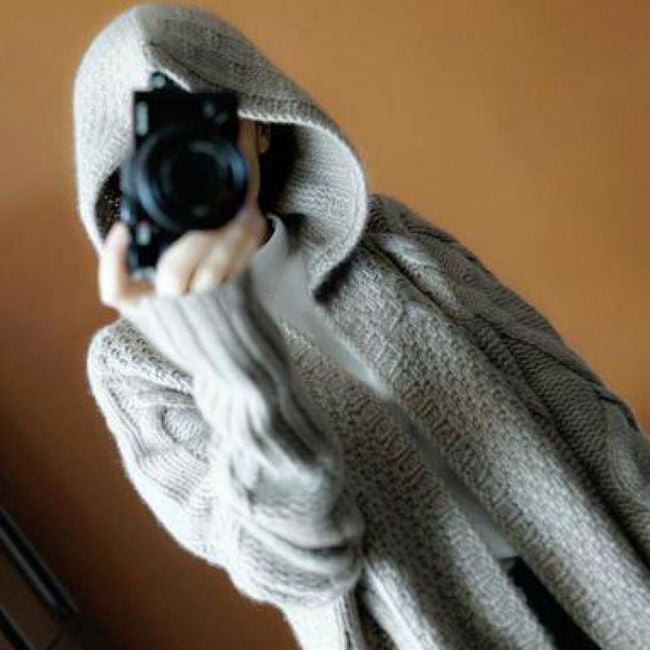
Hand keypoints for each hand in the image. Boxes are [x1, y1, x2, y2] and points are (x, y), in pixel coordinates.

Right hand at [98, 204, 269, 313]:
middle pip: (172, 272)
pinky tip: (255, 225)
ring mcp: (204, 312)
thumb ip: (155, 272)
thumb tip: (143, 225)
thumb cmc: (194, 326)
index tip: (123, 229)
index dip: (113, 260)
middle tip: (214, 214)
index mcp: (147, 311)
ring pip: (212, 271)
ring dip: (230, 236)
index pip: (117, 292)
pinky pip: (239, 272)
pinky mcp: (233, 308)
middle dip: (194, 238)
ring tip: (246, 212)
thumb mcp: (165, 308)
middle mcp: (172, 313)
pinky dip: (248, 246)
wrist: (232, 360)